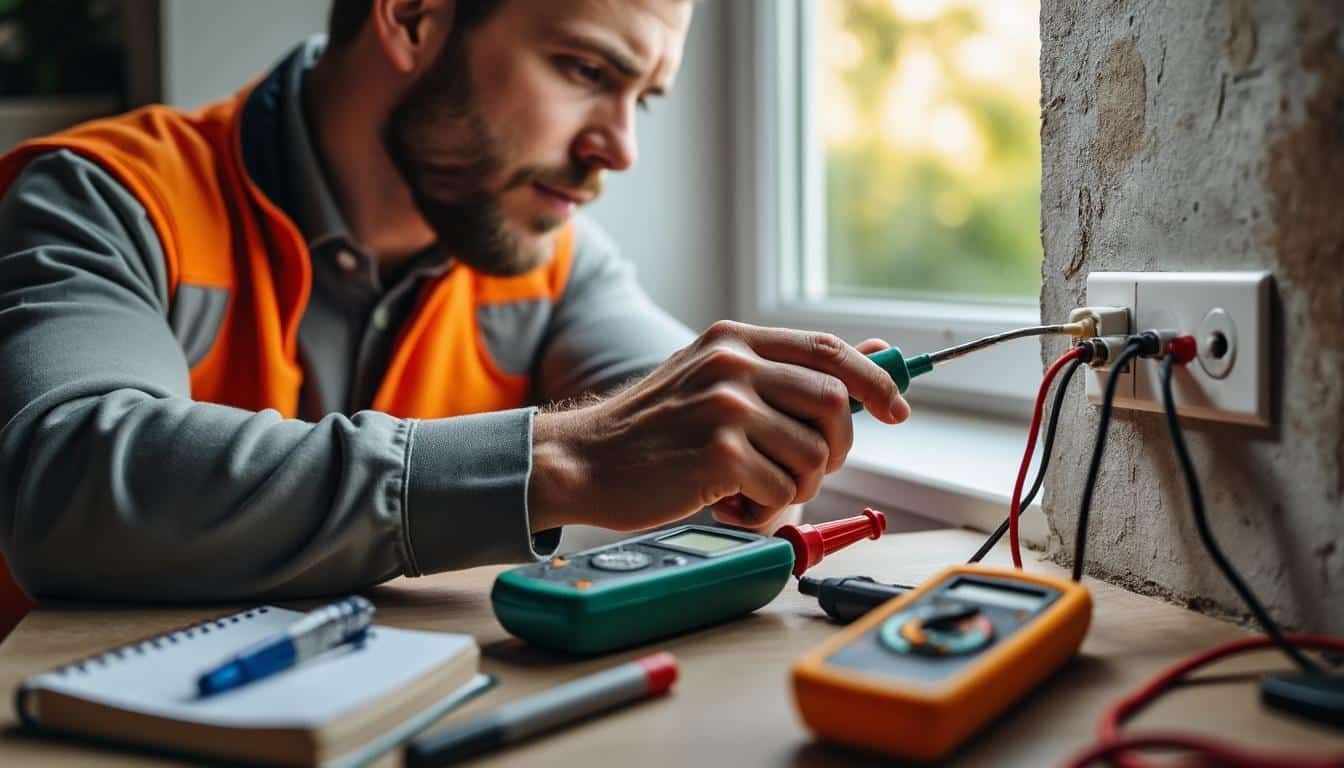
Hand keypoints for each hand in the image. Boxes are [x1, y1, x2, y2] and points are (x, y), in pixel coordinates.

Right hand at [528, 322, 909, 532]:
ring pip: (814, 454)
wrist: (586, 461)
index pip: (829, 350)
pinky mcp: (721, 454)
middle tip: (809, 468)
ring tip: (753, 486)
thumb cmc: (653, 430)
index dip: (874, 382)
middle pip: (833, 402)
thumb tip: (874, 355)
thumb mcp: (714, 379)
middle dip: (837, 447)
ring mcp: (727, 407)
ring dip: (797, 484)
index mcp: (734, 339)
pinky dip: (765, 507)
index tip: (896, 411)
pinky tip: (729, 501)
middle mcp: (732, 363)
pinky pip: (782, 489)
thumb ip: (785, 369)